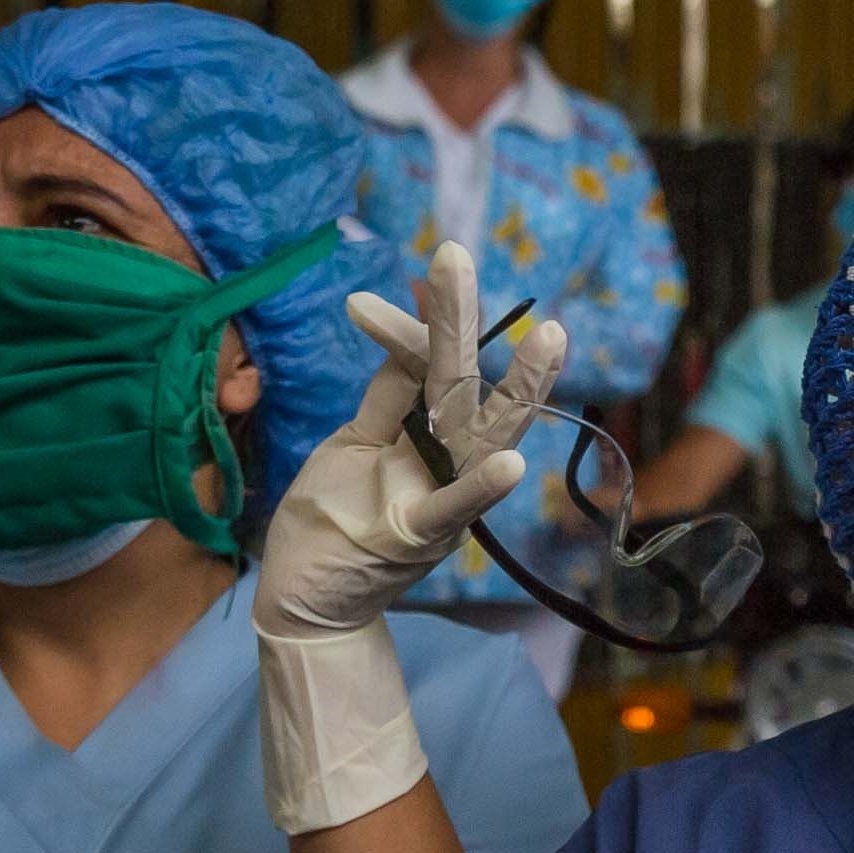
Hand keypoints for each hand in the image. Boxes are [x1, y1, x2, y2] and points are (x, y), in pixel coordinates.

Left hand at [255, 245, 564, 646]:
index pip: (423, 365)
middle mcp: (443, 458)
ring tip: (549, 339)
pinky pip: (454, 510)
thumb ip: (389, 398)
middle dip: (461, 319)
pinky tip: (513, 465)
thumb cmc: (333, 519)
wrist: (304, 600)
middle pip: (462, 381)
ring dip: (520, 389)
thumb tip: (415, 337)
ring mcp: (436, 495)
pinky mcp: (417, 537)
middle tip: (454, 253)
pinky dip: (482, 489)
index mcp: (426, 433)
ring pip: (484, 435)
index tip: (358, 304)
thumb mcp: (354, 443)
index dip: (402, 328)